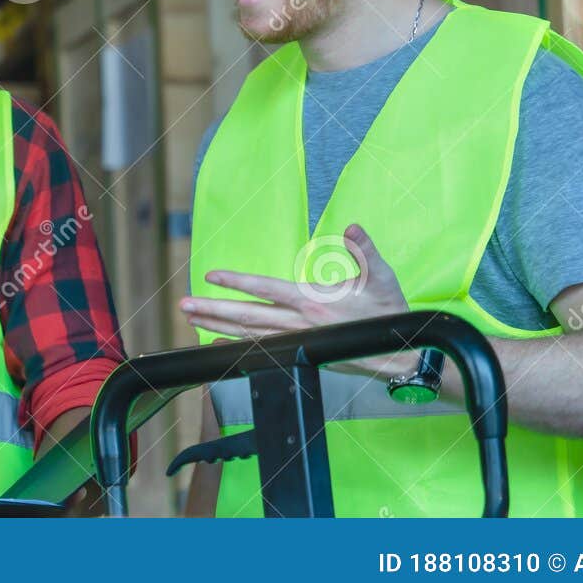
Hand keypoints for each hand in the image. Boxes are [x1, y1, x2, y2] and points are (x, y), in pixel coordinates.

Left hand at [180, 224, 418, 378]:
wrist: (399, 355)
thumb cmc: (389, 313)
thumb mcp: (381, 277)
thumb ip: (365, 251)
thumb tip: (353, 228)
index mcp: (312, 303)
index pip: (266, 290)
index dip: (237, 282)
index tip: (211, 275)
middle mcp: (299, 324)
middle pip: (246, 316)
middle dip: (212, 309)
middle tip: (183, 304)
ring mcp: (297, 341)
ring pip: (248, 334)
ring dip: (217, 325)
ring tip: (191, 318)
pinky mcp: (299, 352)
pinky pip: (260, 349)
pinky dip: (235, 344)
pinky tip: (217, 339)